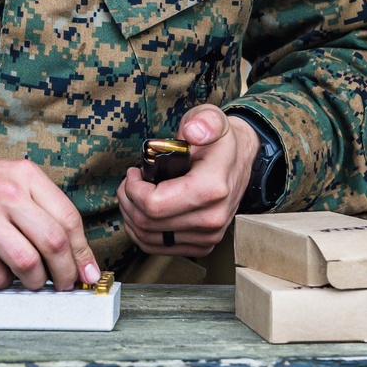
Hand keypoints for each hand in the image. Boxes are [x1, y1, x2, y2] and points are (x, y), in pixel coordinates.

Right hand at [0, 157, 101, 291]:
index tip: (88, 272)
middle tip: (64, 284)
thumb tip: (78, 258)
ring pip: (27, 263)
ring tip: (33, 281)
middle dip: (65, 273)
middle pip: (53, 242)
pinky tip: (1, 273)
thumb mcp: (15, 183)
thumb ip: (45, 212)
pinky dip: (4, 283)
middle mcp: (6, 193)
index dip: (82, 252)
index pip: (68, 218)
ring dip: (36, 282)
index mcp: (25, 175)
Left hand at [116, 105, 259, 257]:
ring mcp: (208, 235)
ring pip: (148, 239)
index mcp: (212, 189)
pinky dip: (142, 232)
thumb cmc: (218, 140)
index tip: (134, 172)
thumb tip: (193, 132)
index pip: (154, 205)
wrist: (238, 160)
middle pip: (147, 223)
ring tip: (133, 195)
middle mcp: (212, 218)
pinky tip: (142, 212)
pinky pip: (158, 248)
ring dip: (131, 217)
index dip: (133, 189)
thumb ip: (204, 121)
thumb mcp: (211, 118)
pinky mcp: (203, 245)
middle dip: (127, 200)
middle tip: (128, 183)